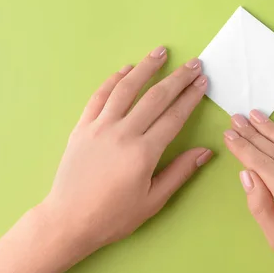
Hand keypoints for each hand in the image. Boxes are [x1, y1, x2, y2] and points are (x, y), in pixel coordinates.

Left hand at [41, 46, 211, 253]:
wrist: (68, 220)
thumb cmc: (113, 216)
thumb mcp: (153, 201)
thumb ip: (180, 172)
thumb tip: (206, 151)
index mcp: (143, 153)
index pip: (174, 116)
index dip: (190, 97)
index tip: (202, 82)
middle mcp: (122, 133)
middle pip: (155, 97)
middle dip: (177, 78)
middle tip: (193, 63)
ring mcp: (99, 127)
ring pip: (126, 88)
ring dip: (145, 68)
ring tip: (160, 52)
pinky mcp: (82, 127)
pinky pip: (99, 97)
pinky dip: (113, 80)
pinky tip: (126, 69)